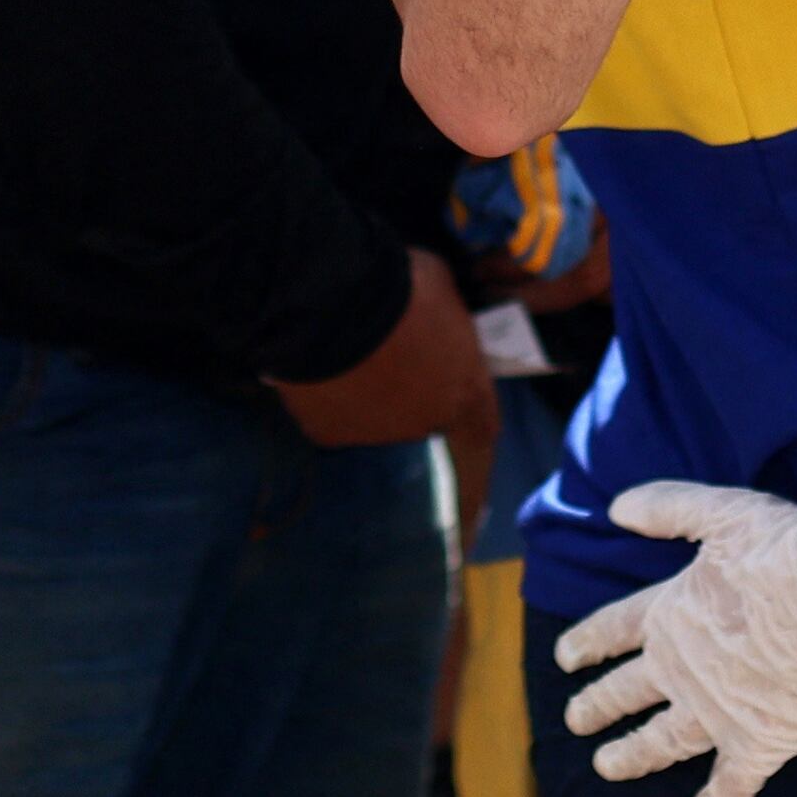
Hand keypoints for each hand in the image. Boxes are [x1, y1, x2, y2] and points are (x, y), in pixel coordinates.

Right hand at [275, 247, 503, 523]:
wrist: (331, 304)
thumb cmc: (401, 287)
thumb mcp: (441, 287)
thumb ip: (445, 315)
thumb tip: (436, 314)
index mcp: (462, 390)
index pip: (481, 431)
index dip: (479, 455)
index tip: (476, 509)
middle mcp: (422, 423)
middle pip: (420, 414)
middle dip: (410, 392)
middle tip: (389, 354)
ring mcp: (373, 432)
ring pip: (373, 414)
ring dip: (367, 391)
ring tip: (345, 348)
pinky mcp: (328, 432)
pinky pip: (330, 411)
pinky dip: (327, 393)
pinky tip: (315, 361)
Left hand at [558, 486, 796, 796]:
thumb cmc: (785, 549)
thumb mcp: (720, 512)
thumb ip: (668, 508)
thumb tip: (615, 506)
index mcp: (671, 616)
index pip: (613, 631)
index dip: (588, 644)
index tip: (566, 658)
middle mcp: (681, 669)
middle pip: (628, 692)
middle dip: (599, 705)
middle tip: (576, 718)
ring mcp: (716, 712)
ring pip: (662, 743)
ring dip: (632, 756)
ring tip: (606, 766)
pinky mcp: (757, 744)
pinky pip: (727, 790)